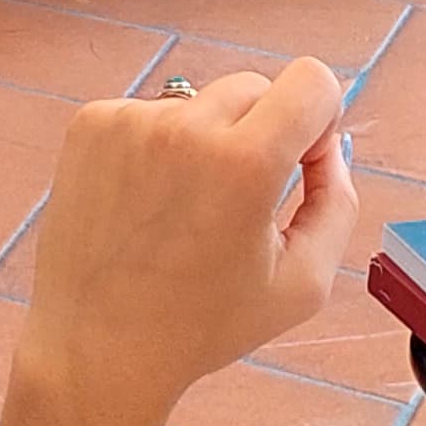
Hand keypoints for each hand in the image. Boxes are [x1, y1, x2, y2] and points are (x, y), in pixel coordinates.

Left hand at [15, 60, 356, 425]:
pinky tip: (147, 204)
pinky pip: (150, 114)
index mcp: (244, 164)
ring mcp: (130, 120)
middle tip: (246, 200)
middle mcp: (184, 127)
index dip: (321, 115)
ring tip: (186, 213)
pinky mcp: (91, 123)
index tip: (305, 156)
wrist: (97, 344)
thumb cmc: (201, 325)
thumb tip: (328, 146)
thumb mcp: (304, 282)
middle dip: (264, 132)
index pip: (311, 81)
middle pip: (256, 88)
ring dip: (207, 142)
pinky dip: (159, 148)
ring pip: (200, 103)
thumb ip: (335, 201)